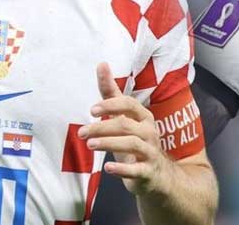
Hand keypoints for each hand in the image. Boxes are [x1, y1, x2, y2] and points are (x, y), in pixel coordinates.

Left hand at [78, 62, 170, 195]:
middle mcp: (149, 132)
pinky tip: (107, 168)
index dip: (111, 105)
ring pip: (132, 144)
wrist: (157, 174)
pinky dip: (122, 168)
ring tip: (90, 145)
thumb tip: (101, 64)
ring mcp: (150, 152)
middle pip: (126, 125)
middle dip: (102, 127)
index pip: (129, 104)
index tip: (91, 110)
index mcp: (143, 116)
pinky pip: (136, 169)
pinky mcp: (148, 172)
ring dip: (109, 143)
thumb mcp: (124, 117)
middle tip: (82, 132)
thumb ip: (111, 94)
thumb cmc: (135, 141)